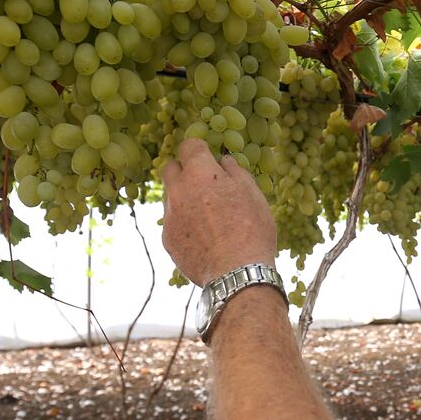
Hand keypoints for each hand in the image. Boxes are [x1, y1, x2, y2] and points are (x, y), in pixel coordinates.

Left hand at [161, 139, 278, 284]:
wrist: (237, 273)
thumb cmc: (251, 230)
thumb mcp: (253, 195)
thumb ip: (235, 172)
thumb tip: (224, 161)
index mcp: (200, 173)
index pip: (189, 145)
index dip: (200, 149)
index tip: (209, 157)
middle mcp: (178, 190)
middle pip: (170, 168)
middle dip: (184, 170)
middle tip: (204, 183)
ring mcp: (169, 216)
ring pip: (171, 197)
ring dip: (184, 198)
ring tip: (207, 216)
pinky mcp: (167, 239)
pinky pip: (172, 222)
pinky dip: (184, 224)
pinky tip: (203, 237)